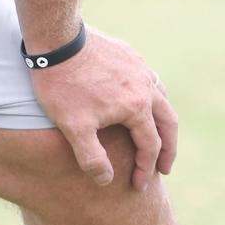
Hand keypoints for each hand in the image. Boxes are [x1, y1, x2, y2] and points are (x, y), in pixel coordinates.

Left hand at [30, 26, 177, 191]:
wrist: (55, 39)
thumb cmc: (63, 84)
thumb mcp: (73, 127)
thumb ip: (92, 158)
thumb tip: (107, 179)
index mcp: (136, 106)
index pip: (150, 146)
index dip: (146, 169)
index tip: (139, 185)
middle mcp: (144, 84)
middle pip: (168, 121)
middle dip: (169, 147)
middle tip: (165, 167)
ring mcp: (137, 65)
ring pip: (161, 95)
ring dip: (163, 119)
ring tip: (158, 133)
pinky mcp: (126, 52)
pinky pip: (147, 76)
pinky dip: (151, 94)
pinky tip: (139, 97)